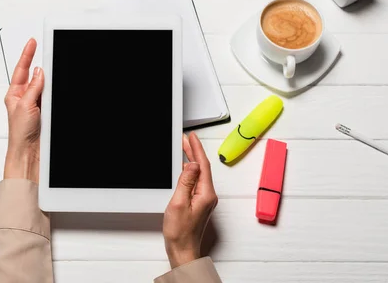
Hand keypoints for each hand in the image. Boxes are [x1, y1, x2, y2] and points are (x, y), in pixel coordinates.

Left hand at [3, 38, 44, 182]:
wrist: (28, 152)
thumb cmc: (19, 133)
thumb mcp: (24, 105)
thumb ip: (32, 87)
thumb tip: (40, 72)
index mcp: (14, 94)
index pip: (22, 69)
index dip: (27, 54)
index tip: (32, 42)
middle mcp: (25, 97)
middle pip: (36, 76)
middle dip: (42, 70)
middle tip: (48, 58)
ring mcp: (36, 105)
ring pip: (46, 87)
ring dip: (49, 85)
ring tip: (48, 92)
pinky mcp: (46, 112)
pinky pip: (52, 97)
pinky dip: (54, 94)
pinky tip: (56, 94)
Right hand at [163, 132, 218, 268]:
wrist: (183, 250)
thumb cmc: (180, 232)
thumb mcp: (179, 203)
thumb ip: (186, 182)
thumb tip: (192, 164)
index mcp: (206, 194)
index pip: (203, 165)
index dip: (196, 149)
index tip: (191, 137)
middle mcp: (208, 196)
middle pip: (202, 167)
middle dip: (194, 151)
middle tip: (185, 139)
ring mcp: (204, 200)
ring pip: (198, 174)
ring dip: (191, 160)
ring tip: (183, 148)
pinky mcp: (199, 203)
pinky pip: (195, 182)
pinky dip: (189, 171)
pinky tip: (183, 168)